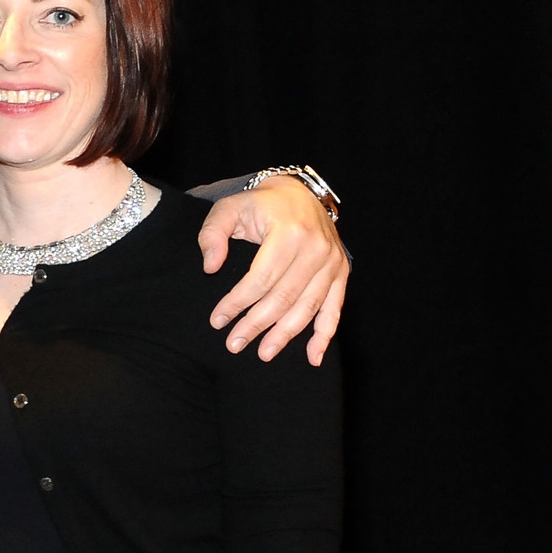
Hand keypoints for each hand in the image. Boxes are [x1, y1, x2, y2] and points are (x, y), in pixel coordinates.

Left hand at [197, 177, 348, 364]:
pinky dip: (324, 335)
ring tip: (263, 353)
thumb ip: (213, 234)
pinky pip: (334, 309)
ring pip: (307, 308)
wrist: (298, 194)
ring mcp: (332, 262)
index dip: (237, 303)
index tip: (217, 321)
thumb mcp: (229, 208)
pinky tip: (312, 358)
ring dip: (284, 335)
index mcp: (289, 232)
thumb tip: (210, 268)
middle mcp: (316, 248)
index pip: (261, 278)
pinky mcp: (341, 272)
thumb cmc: (259, 205)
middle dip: (256, 325)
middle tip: (234, 345)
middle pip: (284, 297)